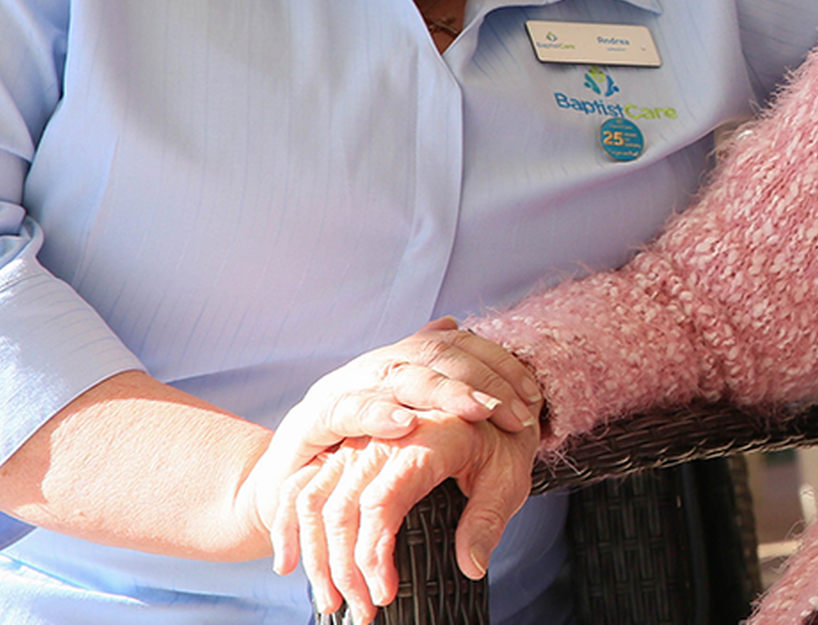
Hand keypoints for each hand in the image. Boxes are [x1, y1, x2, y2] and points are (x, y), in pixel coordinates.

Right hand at [252, 318, 540, 509]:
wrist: (284, 494)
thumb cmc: (354, 458)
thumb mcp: (397, 419)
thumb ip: (427, 377)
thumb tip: (454, 323)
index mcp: (398, 365)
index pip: (456, 346)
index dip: (497, 366)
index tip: (533, 395)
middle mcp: (371, 368)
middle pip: (433, 355)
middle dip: (482, 379)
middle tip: (519, 409)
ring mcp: (339, 390)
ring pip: (396, 374)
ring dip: (444, 391)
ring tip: (481, 409)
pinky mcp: (308, 423)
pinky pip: (344, 411)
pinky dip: (377, 415)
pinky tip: (407, 422)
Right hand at [273, 414, 535, 620]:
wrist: (483, 405)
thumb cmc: (498, 444)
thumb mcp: (509, 478)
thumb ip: (488, 520)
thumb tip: (472, 566)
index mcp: (425, 439)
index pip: (381, 502)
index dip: (374, 555)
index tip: (384, 594)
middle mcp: (381, 438)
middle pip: (340, 508)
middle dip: (344, 570)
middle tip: (363, 612)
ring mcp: (356, 443)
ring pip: (314, 501)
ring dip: (316, 558)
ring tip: (333, 603)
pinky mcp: (342, 452)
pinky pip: (302, 487)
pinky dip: (290, 529)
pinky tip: (291, 567)